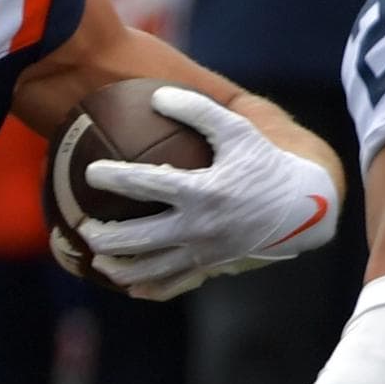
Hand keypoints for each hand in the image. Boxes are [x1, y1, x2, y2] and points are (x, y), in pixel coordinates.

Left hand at [75, 87, 338, 301]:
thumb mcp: (238, 130)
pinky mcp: (211, 270)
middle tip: (81, 225)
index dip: (113, 177)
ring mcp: (205, 254)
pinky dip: (146, 287)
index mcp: (203, 192)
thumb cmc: (265, 163)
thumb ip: (198, 110)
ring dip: (117, 267)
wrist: (303, 208)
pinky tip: (127, 285)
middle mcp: (200, 228)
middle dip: (102, 235)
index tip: (89, 172)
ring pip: (150, 270)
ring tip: (95, 258)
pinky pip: (172, 286)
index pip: (146, 184)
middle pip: (138, 239)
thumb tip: (158, 95)